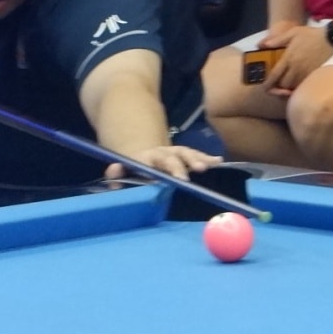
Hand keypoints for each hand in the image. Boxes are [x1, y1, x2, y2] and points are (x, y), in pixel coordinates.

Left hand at [103, 144, 222, 181]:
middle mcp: (159, 154)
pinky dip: (207, 158)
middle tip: (183, 178)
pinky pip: (196, 155)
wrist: (143, 155)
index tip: (154, 180)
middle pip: (168, 158)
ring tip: (205, 167)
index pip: (145, 165)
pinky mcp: (184, 155)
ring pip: (184, 153)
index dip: (148, 170)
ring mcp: (173, 153)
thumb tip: (113, 169)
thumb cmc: (133, 172)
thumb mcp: (121, 174)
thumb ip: (117, 175)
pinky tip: (218, 161)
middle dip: (176, 167)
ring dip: (195, 159)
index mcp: (142, 160)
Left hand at [267, 26, 332, 95]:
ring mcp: (306, 74)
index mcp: (289, 58)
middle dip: (280, 86)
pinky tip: (300, 84)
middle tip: (279, 85)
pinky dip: (300, 88)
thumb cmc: (312, 35)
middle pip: (284, 84)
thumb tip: (262, 45)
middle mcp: (296, 68)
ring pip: (294, 87)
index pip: (275, 75)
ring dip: (290, 88)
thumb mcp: (293, 32)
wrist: (332, 39)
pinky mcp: (315, 76)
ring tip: (289, 85)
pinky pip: (305, 86)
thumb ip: (277, 40)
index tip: (265, 87)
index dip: (268, 83)